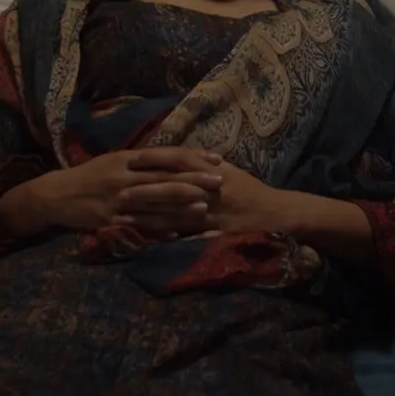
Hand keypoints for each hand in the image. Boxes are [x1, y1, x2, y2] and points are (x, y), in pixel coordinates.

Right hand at [0, 148, 224, 238]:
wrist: (56, 194)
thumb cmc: (92, 175)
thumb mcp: (115, 160)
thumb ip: (144, 161)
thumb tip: (178, 158)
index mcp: (127, 158)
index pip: (166, 156)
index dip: (193, 157)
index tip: (217, 159)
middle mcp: (124, 176)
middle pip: (164, 178)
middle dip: (193, 180)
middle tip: (220, 182)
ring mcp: (117, 200)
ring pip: (153, 204)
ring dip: (179, 207)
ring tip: (203, 208)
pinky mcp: (109, 221)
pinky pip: (137, 226)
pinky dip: (156, 231)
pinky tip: (175, 234)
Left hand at [118, 164, 303, 237]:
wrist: (276, 213)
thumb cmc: (251, 191)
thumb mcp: (229, 171)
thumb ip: (205, 164)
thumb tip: (181, 155)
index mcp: (212, 171)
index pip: (179, 159)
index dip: (155, 158)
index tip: (132, 157)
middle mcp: (209, 190)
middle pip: (170, 187)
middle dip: (143, 190)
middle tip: (118, 192)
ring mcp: (211, 214)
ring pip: (173, 214)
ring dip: (147, 216)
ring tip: (123, 218)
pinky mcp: (213, 233)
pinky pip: (186, 236)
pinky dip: (166, 237)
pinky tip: (148, 240)